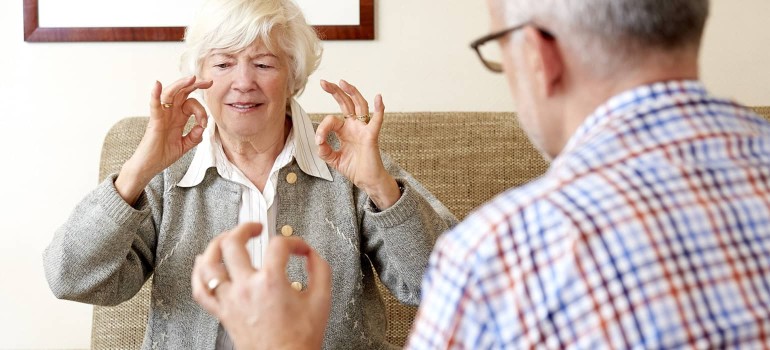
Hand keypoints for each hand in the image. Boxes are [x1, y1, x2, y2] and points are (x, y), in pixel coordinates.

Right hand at [115, 76, 211, 203]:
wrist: (149, 167)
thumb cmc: (163, 155)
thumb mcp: (184, 146)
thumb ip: (194, 137)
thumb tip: (201, 128)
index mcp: (178, 118)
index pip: (191, 104)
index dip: (202, 110)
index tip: (204, 124)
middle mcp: (170, 114)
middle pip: (182, 93)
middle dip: (195, 85)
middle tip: (209, 81)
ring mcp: (162, 116)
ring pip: (170, 95)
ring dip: (180, 85)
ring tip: (192, 79)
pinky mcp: (154, 122)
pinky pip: (154, 106)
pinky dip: (155, 95)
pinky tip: (157, 84)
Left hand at [192, 222, 331, 349]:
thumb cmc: (299, 340)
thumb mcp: (322, 300)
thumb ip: (320, 270)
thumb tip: (311, 255)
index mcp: (271, 282)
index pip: (278, 245)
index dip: (293, 242)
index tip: (298, 249)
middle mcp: (246, 288)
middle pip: (233, 244)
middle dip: (245, 228)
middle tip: (256, 228)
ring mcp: (231, 300)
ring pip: (209, 264)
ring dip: (216, 245)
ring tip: (226, 238)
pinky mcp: (223, 313)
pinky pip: (201, 290)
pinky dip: (199, 274)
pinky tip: (204, 263)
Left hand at [315, 80, 399, 208]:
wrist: (367, 181)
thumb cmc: (354, 168)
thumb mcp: (333, 159)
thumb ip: (324, 150)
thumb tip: (318, 141)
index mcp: (345, 129)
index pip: (332, 119)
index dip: (323, 127)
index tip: (318, 140)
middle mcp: (355, 126)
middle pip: (346, 102)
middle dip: (335, 91)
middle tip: (323, 82)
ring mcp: (364, 129)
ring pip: (360, 105)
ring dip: (352, 92)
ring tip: (342, 82)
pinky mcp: (371, 136)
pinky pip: (377, 120)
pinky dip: (379, 108)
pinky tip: (378, 97)